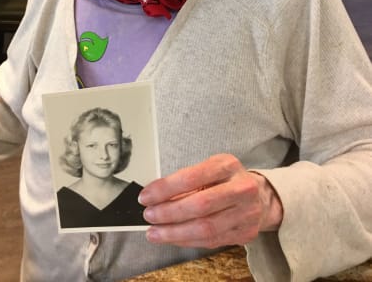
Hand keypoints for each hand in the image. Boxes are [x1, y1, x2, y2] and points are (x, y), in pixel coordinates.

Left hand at [138, 154, 282, 248]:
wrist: (261, 196)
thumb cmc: (228, 179)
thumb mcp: (210, 168)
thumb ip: (186, 181)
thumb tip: (155, 197)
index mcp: (228, 165)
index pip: (192, 177)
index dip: (166, 188)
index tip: (146, 196)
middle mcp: (241, 188)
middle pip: (200, 205)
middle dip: (169, 213)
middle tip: (149, 215)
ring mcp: (246, 213)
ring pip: (205, 228)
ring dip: (174, 232)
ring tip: (155, 232)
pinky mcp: (245, 234)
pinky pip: (211, 241)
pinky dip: (187, 240)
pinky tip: (172, 237)